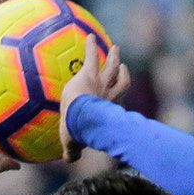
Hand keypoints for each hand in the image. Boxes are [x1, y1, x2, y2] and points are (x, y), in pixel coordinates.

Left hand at [60, 35, 130, 161]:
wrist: (80, 119)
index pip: (114, 103)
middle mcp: (108, 96)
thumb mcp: (74, 144)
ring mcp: (100, 84)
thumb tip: (69, 159)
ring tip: (116, 48)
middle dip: (122, 73)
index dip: (116, 100)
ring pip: (111, 68)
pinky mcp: (89, 74)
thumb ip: (72, 151)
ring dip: (114, 58)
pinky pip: (92, 56)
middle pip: (120, 82)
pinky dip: (91, 45)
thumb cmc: (78, 132)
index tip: (117, 97)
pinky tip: (90, 35)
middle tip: (124, 66)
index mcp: (106, 111)